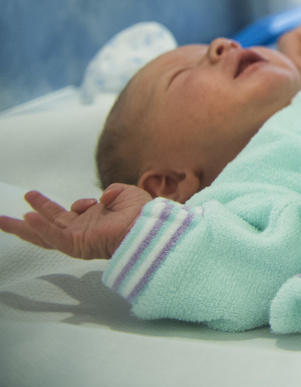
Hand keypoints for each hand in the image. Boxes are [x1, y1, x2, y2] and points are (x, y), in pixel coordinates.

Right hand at [0, 185, 151, 259]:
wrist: (149, 226)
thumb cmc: (143, 214)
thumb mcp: (127, 195)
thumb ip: (112, 192)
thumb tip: (103, 198)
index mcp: (93, 221)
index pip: (71, 215)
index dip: (77, 205)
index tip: (91, 202)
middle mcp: (82, 231)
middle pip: (47, 225)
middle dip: (29, 218)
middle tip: (5, 215)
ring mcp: (76, 238)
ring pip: (42, 234)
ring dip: (22, 227)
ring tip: (1, 220)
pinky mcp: (76, 244)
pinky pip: (53, 236)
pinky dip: (40, 227)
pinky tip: (26, 218)